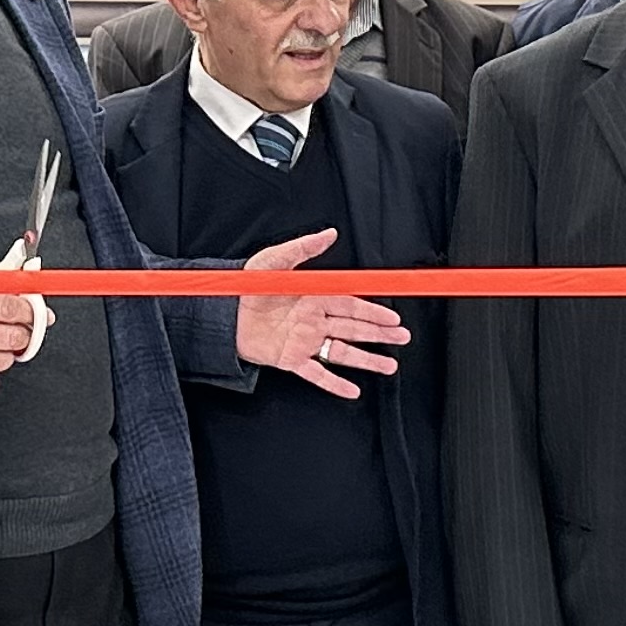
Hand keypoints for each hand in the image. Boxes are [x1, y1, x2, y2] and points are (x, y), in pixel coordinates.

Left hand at [232, 230, 408, 398]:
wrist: (221, 311)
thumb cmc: (248, 285)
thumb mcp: (274, 260)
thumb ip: (303, 248)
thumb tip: (329, 234)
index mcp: (314, 297)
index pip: (352, 304)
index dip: (374, 311)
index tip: (394, 316)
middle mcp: (314, 320)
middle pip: (354, 328)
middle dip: (380, 334)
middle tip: (403, 338)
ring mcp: (304, 341)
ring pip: (342, 352)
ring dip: (366, 360)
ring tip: (389, 366)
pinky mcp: (290, 359)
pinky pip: (316, 374)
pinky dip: (334, 384)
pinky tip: (352, 391)